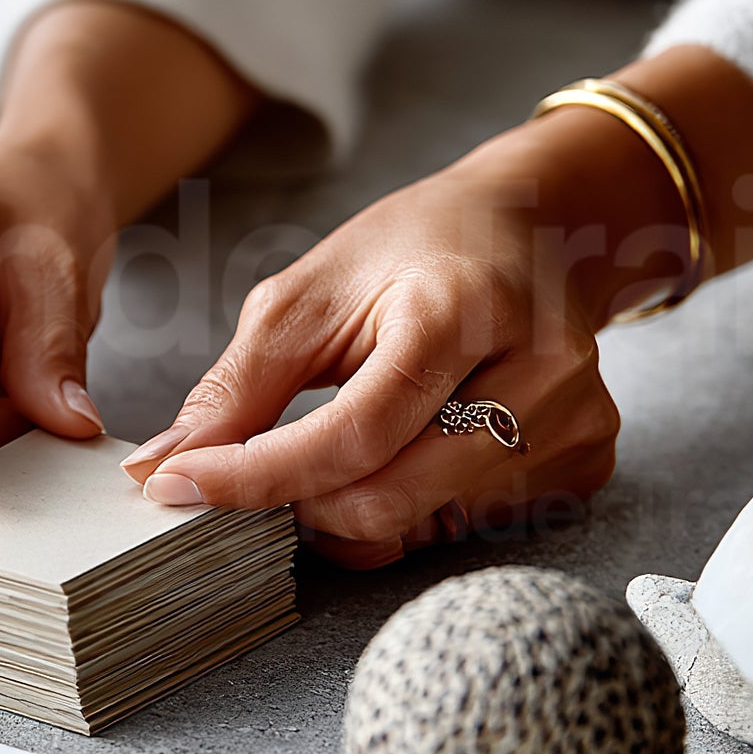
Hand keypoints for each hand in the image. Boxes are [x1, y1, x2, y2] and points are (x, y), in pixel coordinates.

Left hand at [122, 129, 644, 565]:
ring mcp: (576, 423)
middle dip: (299, 506)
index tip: (179, 486)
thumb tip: (164, 466)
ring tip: (338, 449)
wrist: (537, 226)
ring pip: (427, 527)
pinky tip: (409, 452)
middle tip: (251, 481)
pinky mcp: (588, 462)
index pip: (353, 435)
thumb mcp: (310, 292)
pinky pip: (471, 527)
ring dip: (354, 512)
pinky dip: (415, 510)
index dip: (258, 476)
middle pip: (392, 499)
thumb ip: (238, 386)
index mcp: (460, 308)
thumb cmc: (417, 250)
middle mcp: (538, 371)